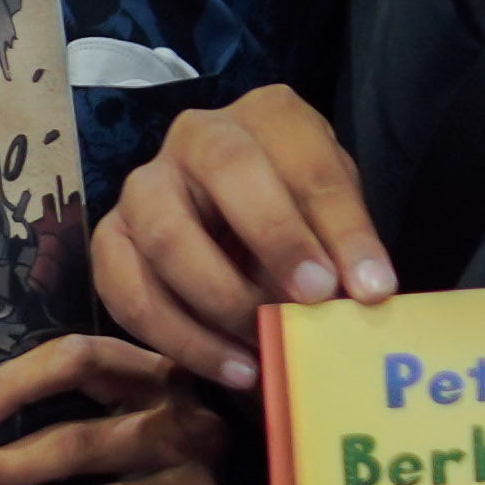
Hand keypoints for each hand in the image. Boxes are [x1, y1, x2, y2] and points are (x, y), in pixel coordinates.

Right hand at [90, 86, 394, 391]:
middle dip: (276, 240)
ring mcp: (144, 185)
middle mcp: (198, 135)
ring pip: (166, 235)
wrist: (232, 225)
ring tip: (264, 351)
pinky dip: (178, 338)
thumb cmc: (295, 218)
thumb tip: (357, 302)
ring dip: (219, 300)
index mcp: (269, 116)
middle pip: (228, 170)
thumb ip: (340, 250)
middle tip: (314, 300)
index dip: (343, 227)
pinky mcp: (110, 238)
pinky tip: (230, 368)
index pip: (309, 162)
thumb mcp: (331, 219)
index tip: (373, 287)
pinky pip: (125, 289)